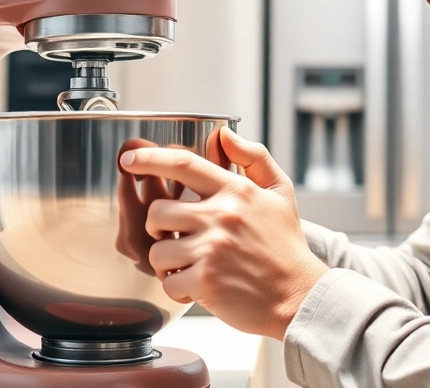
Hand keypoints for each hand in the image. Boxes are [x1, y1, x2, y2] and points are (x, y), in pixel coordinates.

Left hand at [118, 128, 327, 340]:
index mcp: (236, 191)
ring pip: (158, 250)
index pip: (183, 164)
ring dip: (167, 262)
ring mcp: (212, 249)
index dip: (150, 159)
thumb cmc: (286, 246)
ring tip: (188, 265)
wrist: (300, 295)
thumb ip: (254, 158)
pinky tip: (196, 286)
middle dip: (159, 227)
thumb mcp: (280, 193)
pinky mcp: (206, 282)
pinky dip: (177, 288)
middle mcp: (221, 216)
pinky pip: (168, 282)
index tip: (129, 160)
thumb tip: (225, 134)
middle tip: (176, 237)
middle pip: (158, 211)